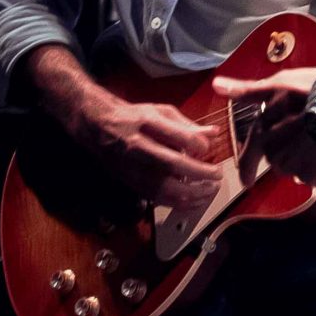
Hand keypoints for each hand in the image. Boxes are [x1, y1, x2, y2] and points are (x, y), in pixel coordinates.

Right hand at [64, 95, 228, 207]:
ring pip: (167, 188)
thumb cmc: (133, 118)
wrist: (98, 128)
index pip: (177, 136)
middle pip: (173, 165)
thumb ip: (187, 125)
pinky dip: (181, 203)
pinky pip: (160, 199)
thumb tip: (213, 134)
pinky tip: (196, 200)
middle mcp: (139, 147)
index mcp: (146, 123)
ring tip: (210, 189)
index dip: (198, 145)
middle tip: (217, 174)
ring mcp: (134, 168)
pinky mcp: (133, 184)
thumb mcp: (160, 112)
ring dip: (194, 193)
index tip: (207, 148)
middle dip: (201, 173)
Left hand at [216, 71, 315, 188]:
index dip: (247, 170)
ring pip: (297, 168)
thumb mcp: (276, 85)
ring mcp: (295, 168)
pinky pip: (315, 176)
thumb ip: (246, 91)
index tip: (246, 181)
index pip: (249, 158)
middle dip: (288, 149)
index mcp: (263, 134)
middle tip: (306, 131)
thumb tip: (216, 86)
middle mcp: (275, 155)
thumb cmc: (311, 89)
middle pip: (278, 160)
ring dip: (304, 158)